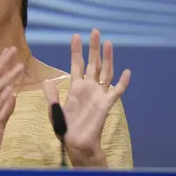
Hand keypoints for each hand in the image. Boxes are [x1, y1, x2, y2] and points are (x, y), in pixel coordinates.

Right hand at [0, 47, 23, 166]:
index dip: (2, 64)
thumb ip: (6, 110)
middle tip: (12, 50)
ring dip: (7, 78)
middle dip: (3, 64)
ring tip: (19, 67)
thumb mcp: (0, 123)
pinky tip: (11, 92)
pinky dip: (3, 101)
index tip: (10, 50)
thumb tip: (13, 95)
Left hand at [43, 29, 130, 166]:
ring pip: (105, 72)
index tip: (75, 36)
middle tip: (95, 31)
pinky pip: (116, 92)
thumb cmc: (65, 129)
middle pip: (93, 64)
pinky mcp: (106, 104)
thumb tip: (47, 80)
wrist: (77, 144)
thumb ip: (51, 96)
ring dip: (107, 58)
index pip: (77, 65)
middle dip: (94, 48)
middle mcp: (89, 88)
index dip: (76, 51)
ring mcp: (98, 95)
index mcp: (75, 88)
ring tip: (109, 42)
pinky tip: (127, 72)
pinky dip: (123, 83)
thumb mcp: (54, 111)